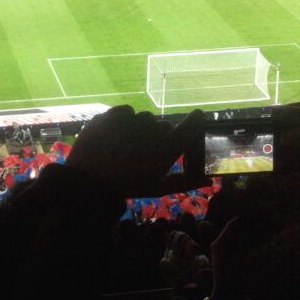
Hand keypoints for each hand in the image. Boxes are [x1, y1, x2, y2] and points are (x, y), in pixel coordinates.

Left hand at [65, 105, 204, 196]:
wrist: (89, 179)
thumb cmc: (128, 186)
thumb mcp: (157, 188)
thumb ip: (185, 182)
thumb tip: (210, 180)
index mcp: (169, 147)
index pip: (194, 122)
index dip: (195, 120)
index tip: (195, 119)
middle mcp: (155, 128)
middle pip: (163, 127)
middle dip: (158, 138)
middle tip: (144, 155)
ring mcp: (134, 118)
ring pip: (144, 119)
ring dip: (140, 130)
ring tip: (126, 149)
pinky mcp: (115, 112)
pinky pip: (127, 112)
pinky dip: (124, 122)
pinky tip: (115, 138)